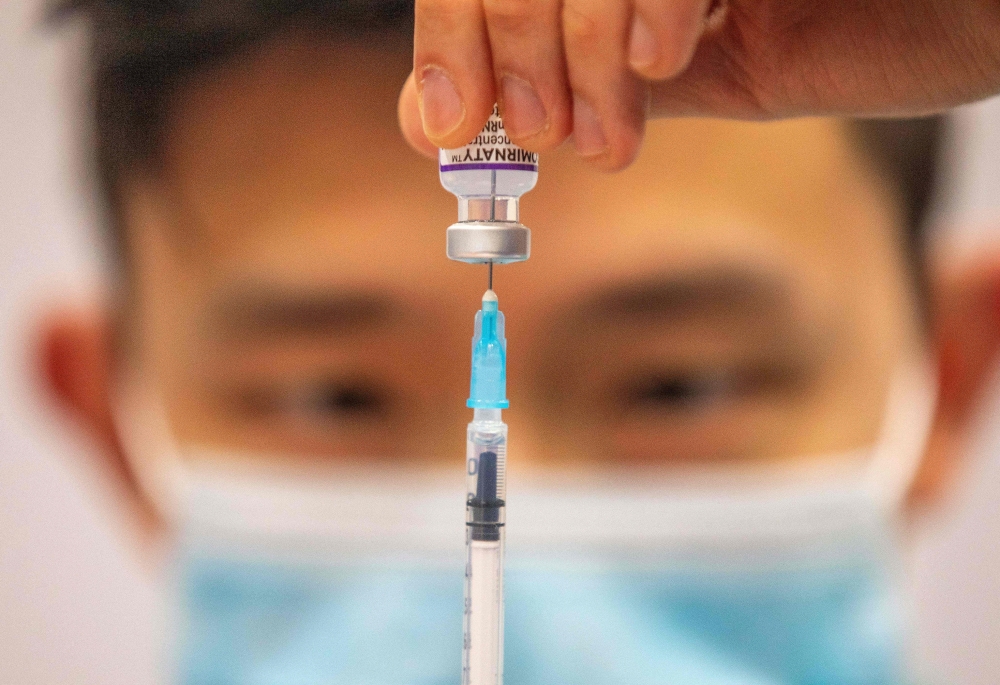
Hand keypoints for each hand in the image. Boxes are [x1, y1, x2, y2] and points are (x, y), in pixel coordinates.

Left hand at [398, 0, 999, 169]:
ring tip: (603, 135)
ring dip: (569, 44)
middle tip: (530, 135)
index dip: (454, 33)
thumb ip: (585, 86)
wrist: (989, 9)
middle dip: (503, 44)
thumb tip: (438, 122)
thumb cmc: (869, 21)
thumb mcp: (704, 71)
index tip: (448, 126)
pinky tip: (660, 60)